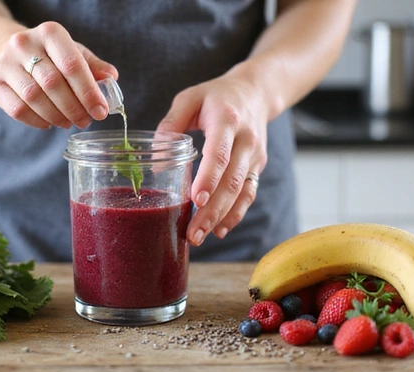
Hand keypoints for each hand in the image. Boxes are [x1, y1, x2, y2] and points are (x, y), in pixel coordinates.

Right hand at [0, 21, 117, 128]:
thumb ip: (93, 66)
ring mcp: (5, 63)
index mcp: (50, 33)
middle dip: (74, 108)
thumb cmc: (48, 56)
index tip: (101, 111)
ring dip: (57, 116)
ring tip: (69, 123)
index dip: (89, 92)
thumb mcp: (72, 53)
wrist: (3, 51)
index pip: (72, 65)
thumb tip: (111, 77)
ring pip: (34, 98)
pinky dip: (38, 121)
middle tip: (85, 121)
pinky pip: (18, 110)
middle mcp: (24, 44)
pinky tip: (49, 123)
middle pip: (53, 84)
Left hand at [157, 71, 267, 245]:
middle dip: (212, 211)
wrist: (255, 93)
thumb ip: (171, 124)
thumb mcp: (189, 98)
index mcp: (226, 120)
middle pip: (231, 181)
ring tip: (200, 237)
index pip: (219, 153)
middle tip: (193, 233)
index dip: (208, 178)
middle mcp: (246, 140)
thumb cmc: (216, 96)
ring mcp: (255, 156)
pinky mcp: (257, 167)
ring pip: (241, 193)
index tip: (195, 200)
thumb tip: (156, 157)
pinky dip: (235, 215)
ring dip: (222, 218)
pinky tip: (219, 230)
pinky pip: (248, 194)